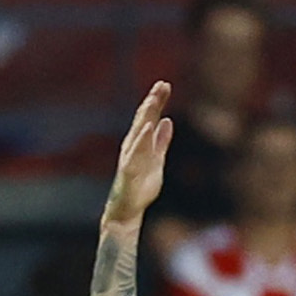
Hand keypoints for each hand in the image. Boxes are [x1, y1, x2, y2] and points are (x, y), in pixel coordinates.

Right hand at [101, 81, 173, 229]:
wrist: (128, 211)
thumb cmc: (141, 187)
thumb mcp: (157, 160)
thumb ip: (161, 141)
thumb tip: (167, 121)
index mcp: (140, 143)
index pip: (149, 117)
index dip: (157, 101)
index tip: (165, 84)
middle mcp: (133, 146)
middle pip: (144, 119)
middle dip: (152, 102)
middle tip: (162, 84)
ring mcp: (130, 157)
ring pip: (138, 132)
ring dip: (146, 115)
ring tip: (153, 100)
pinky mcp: (129, 170)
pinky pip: (136, 152)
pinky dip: (142, 139)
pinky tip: (149, 126)